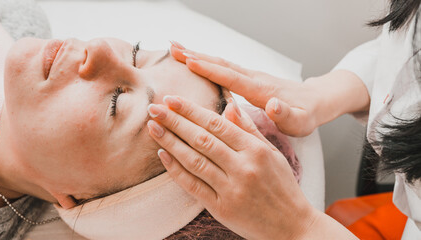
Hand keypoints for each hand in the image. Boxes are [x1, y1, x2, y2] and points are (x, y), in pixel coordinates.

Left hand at [146, 95, 317, 239]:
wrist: (292, 226)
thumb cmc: (283, 187)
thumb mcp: (273, 154)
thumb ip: (249, 130)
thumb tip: (230, 106)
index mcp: (256, 150)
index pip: (217, 124)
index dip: (191, 110)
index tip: (172, 98)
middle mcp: (243, 168)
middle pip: (202, 139)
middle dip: (175, 121)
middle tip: (154, 108)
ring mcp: (231, 189)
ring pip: (194, 160)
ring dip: (170, 141)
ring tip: (153, 127)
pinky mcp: (221, 208)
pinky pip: (193, 185)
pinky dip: (176, 170)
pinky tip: (163, 155)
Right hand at [169, 41, 319, 136]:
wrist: (317, 100)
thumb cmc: (307, 115)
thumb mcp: (301, 121)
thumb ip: (285, 114)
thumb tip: (272, 105)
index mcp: (261, 91)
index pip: (232, 78)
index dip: (210, 70)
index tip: (189, 61)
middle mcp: (254, 79)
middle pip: (221, 64)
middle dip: (196, 56)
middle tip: (172, 49)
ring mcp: (252, 76)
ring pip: (221, 63)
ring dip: (199, 55)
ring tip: (176, 49)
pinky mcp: (250, 78)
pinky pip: (225, 68)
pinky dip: (208, 62)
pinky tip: (196, 61)